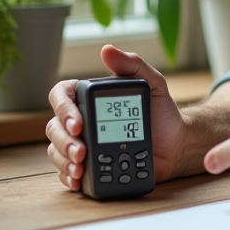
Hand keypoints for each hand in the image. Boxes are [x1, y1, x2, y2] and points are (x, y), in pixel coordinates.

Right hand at [46, 45, 187, 191]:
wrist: (174, 145)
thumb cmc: (162, 112)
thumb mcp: (152, 83)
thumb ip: (132, 64)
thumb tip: (107, 50)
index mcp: (90, 97)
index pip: (61, 95)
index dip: (62, 108)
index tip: (78, 123)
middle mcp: (81, 119)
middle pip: (55, 127)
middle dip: (64, 141)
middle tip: (81, 152)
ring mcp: (82, 143)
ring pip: (56, 150)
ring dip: (63, 160)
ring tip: (79, 168)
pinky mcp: (87, 166)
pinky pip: (66, 171)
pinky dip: (67, 176)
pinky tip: (77, 179)